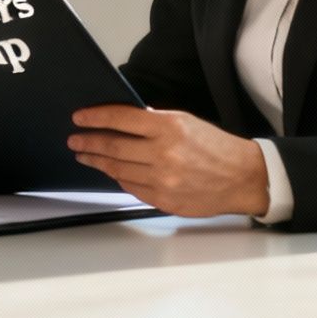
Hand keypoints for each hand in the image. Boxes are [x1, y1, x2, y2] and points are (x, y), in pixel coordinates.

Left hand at [68, 105, 267, 217]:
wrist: (243, 178)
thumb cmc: (215, 146)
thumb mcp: (186, 122)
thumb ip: (154, 121)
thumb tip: (123, 119)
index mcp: (168, 127)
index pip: (121, 118)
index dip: (95, 117)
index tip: (79, 118)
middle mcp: (163, 153)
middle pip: (113, 146)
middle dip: (89, 142)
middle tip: (74, 140)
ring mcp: (162, 179)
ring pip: (118, 169)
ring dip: (98, 162)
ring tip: (85, 156)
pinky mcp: (164, 200)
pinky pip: (131, 187)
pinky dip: (119, 178)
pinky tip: (111, 172)